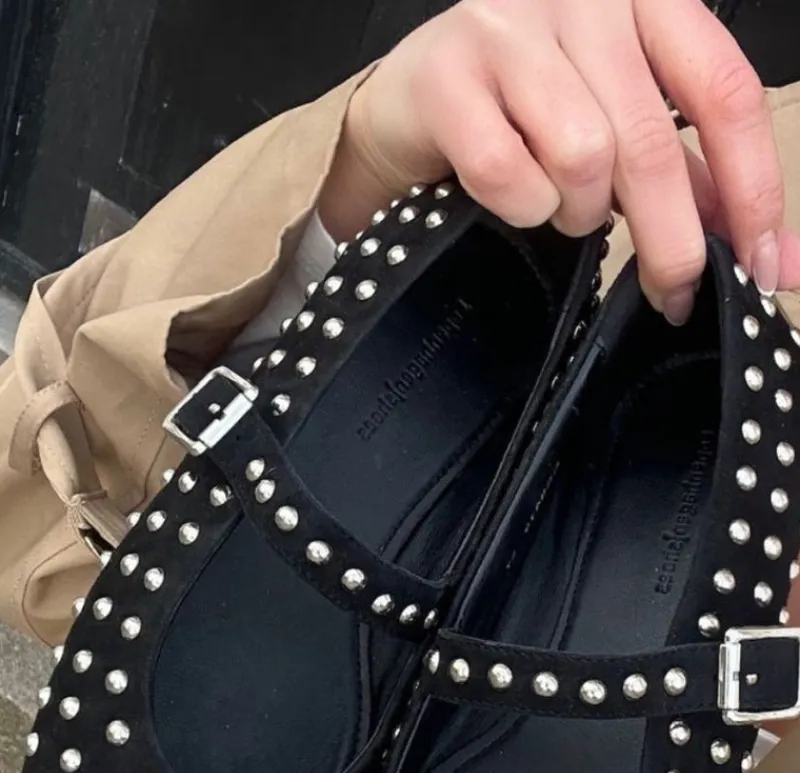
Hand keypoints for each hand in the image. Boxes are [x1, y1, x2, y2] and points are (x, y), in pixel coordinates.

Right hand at [320, 0, 799, 323]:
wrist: (410, 102)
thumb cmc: (529, 114)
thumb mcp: (624, 127)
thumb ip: (698, 182)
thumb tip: (779, 263)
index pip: (725, 91)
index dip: (752, 189)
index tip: (762, 266)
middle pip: (652, 143)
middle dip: (670, 241)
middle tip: (671, 294)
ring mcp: (508, 26)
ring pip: (582, 156)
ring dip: (578, 213)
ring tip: (561, 209)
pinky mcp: (446, 74)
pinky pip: (508, 174)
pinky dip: (520, 208)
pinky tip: (512, 198)